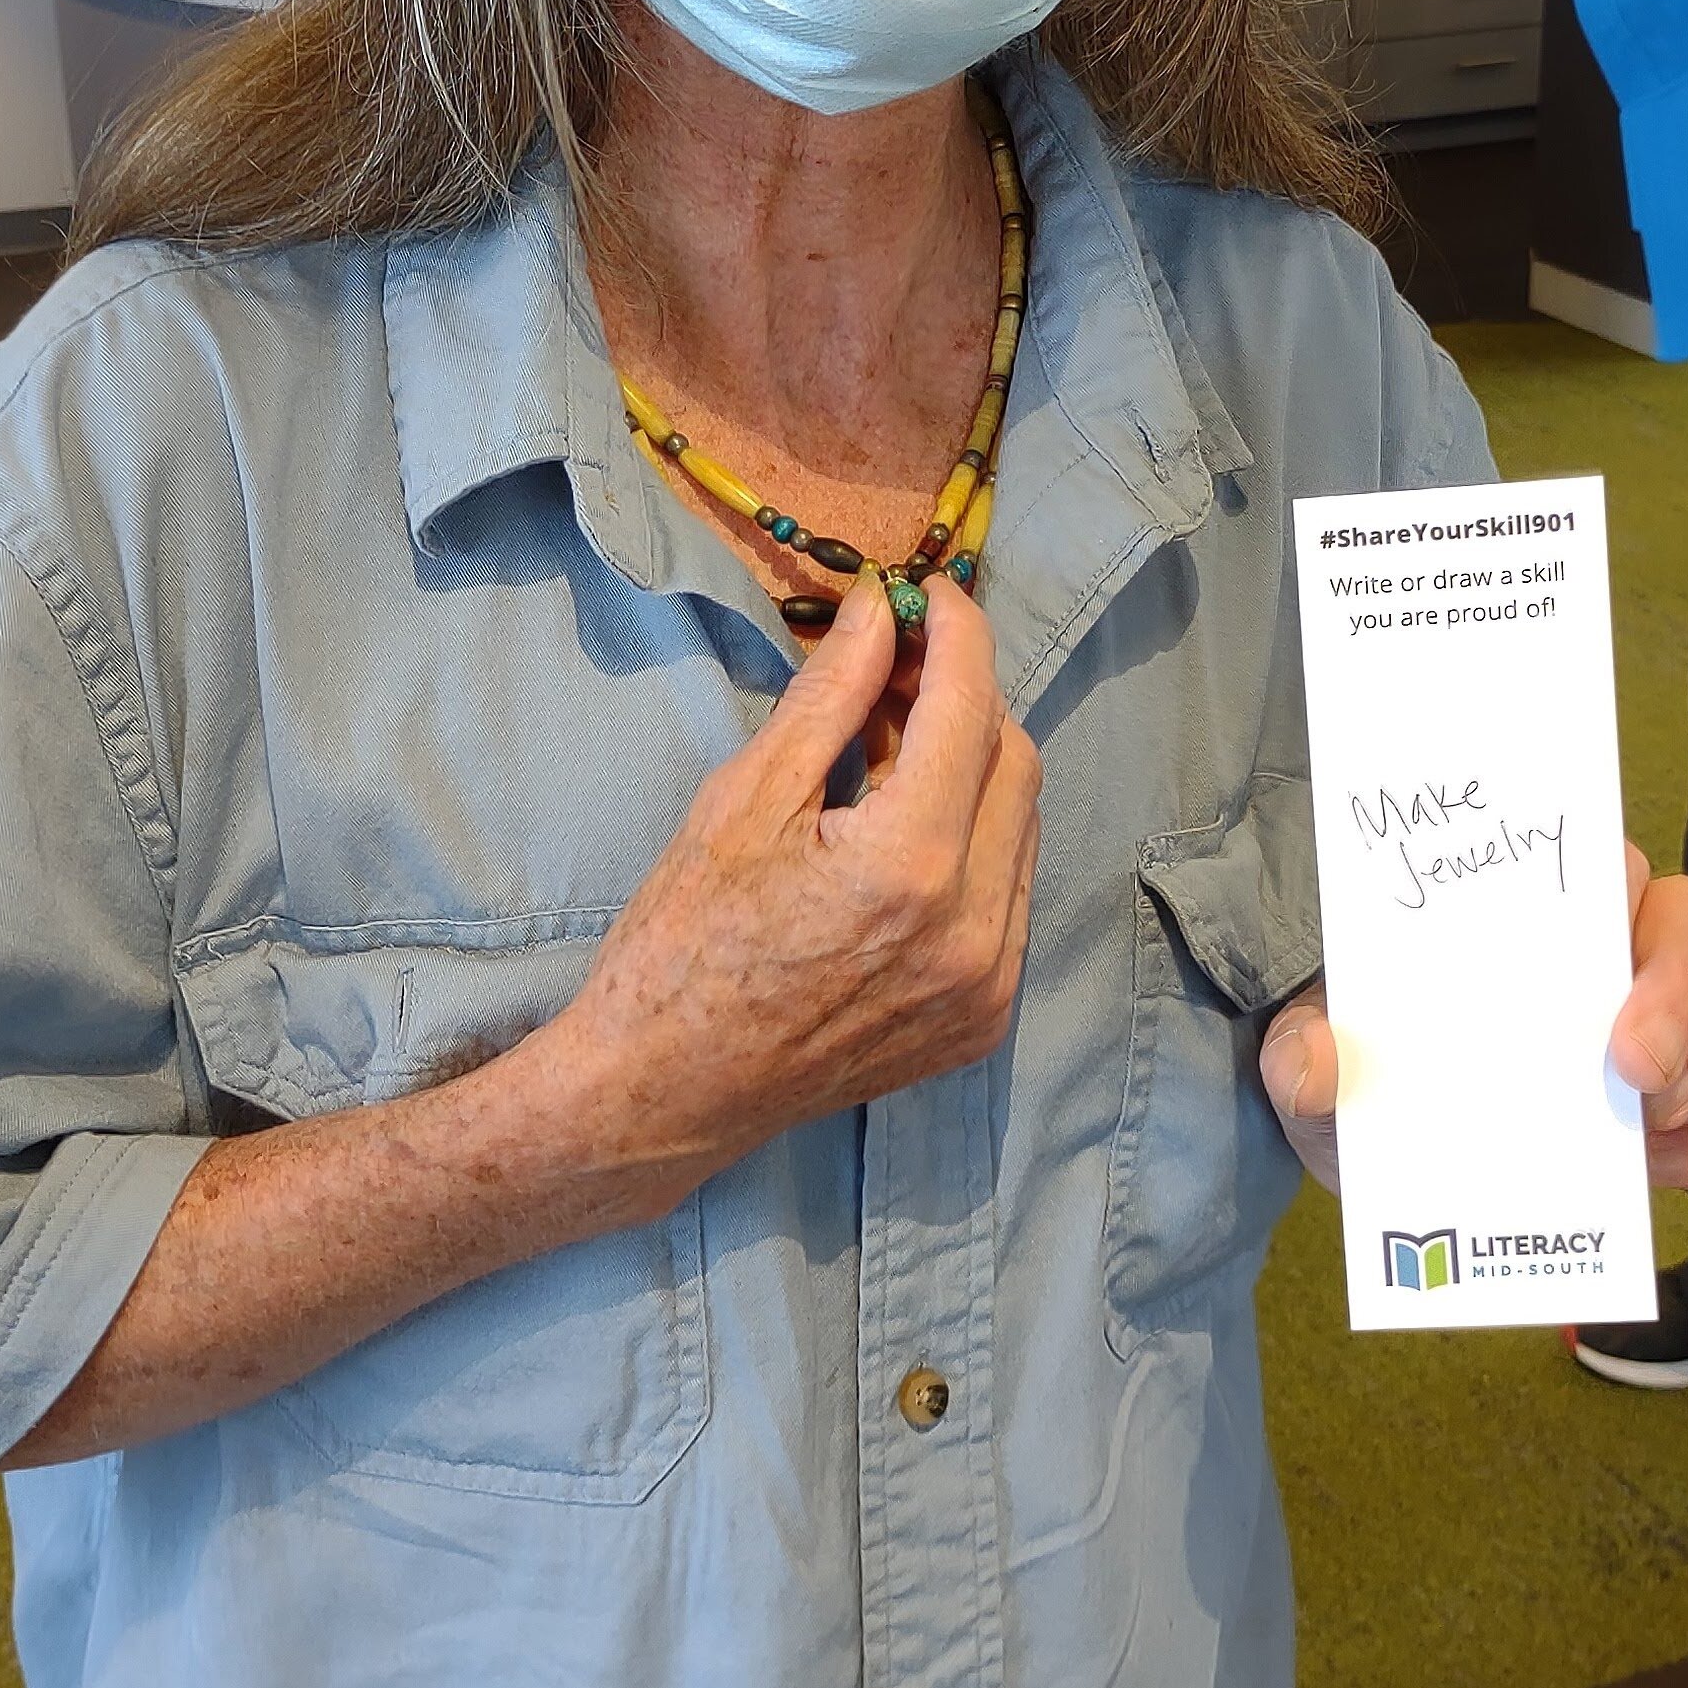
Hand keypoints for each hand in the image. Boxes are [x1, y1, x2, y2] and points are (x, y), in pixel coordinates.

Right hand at [555, 576, 1041, 1216]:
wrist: (665, 1094)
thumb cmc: (681, 945)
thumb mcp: (743, 800)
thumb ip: (830, 696)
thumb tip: (882, 609)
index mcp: (908, 866)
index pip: (969, 707)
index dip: (955, 633)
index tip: (928, 593)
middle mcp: (971, 929)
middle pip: (1014, 760)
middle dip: (964, 697)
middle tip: (892, 670)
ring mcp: (986, 984)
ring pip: (1021, 827)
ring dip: (972, 769)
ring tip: (886, 752)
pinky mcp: (982, 1020)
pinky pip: (1008, 896)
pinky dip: (971, 844)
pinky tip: (900, 834)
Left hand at [1256, 846, 1687, 1198]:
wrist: (1380, 1152)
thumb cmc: (1362, 1068)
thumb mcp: (1311, 1060)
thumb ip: (1302, 1056)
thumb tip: (1316, 1069)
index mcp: (1534, 910)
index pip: (1609, 860)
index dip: (1621, 898)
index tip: (1589, 972)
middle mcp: (1618, 949)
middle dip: (1687, 996)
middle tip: (1636, 1079)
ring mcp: (1671, 1030)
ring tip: (1646, 1133)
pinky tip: (1667, 1171)